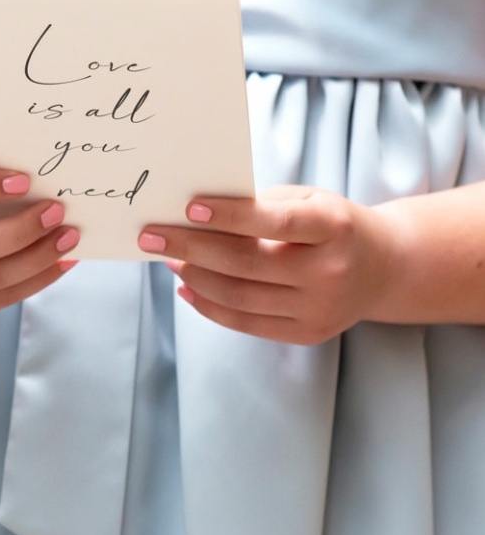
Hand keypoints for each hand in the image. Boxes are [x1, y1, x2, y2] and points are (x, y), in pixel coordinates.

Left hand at [138, 185, 396, 343]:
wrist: (383, 268)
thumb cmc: (334, 223)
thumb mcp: (310, 200)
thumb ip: (262, 205)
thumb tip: (196, 214)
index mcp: (336, 227)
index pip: (276, 222)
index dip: (232, 216)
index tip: (189, 207)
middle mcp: (330, 272)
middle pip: (246, 264)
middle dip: (191, 248)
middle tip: (151, 235)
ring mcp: (320, 309)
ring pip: (239, 296)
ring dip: (194, 276)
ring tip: (167, 258)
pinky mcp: (308, 334)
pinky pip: (246, 323)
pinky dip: (209, 306)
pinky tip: (186, 287)